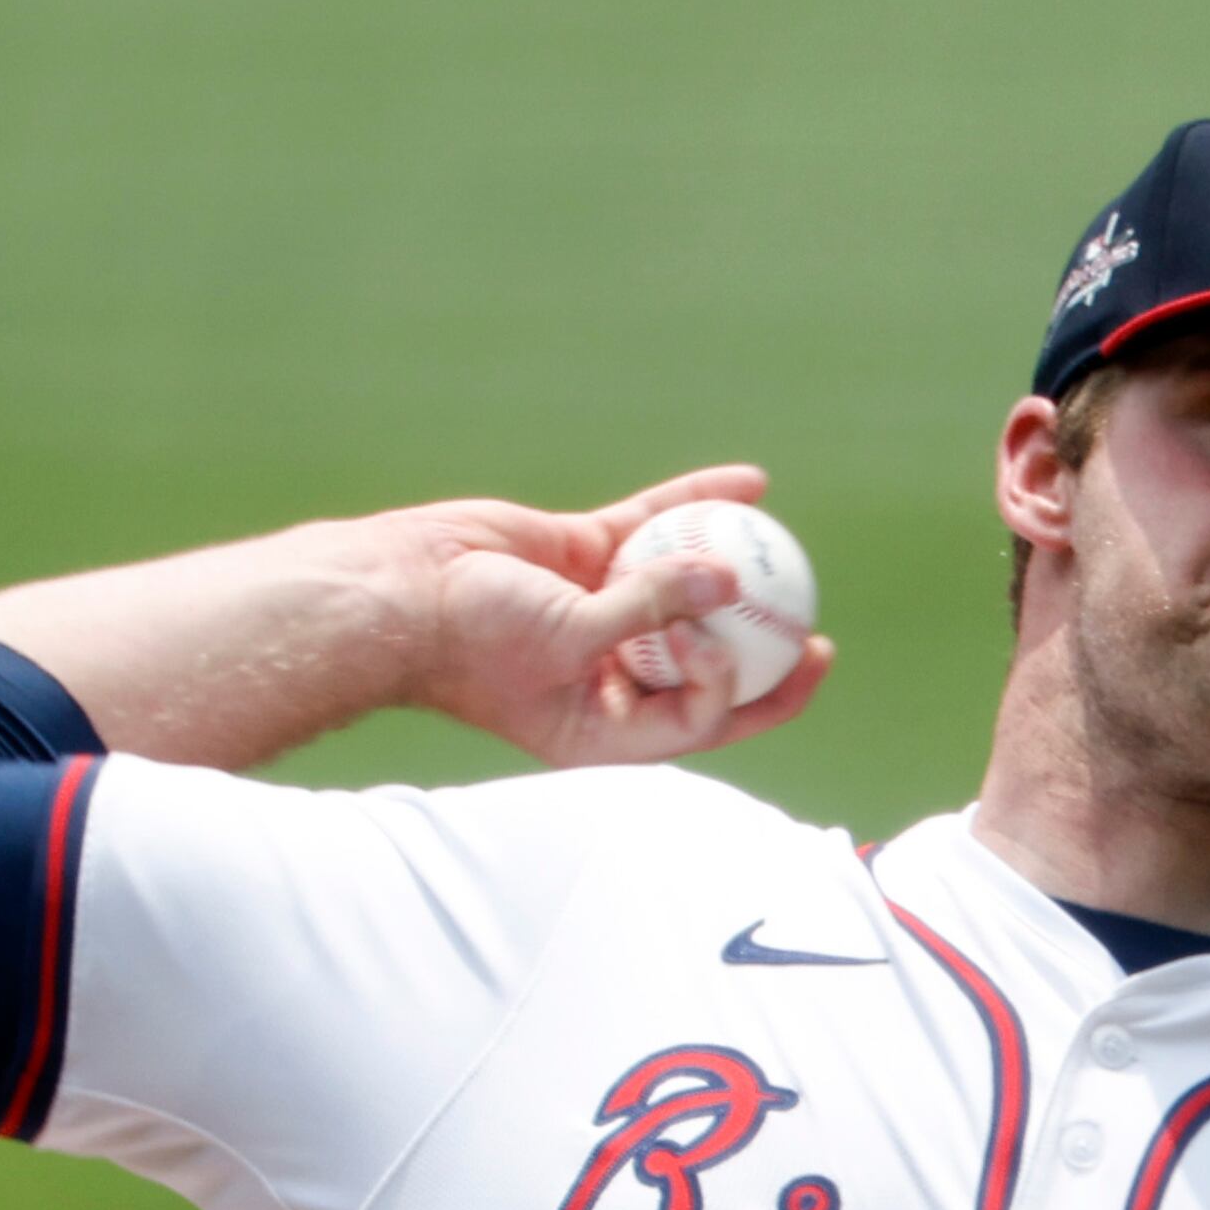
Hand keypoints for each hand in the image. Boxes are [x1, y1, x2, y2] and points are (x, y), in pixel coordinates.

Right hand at [394, 468, 835, 767]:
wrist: (397, 590)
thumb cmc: (474, 639)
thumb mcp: (568, 636)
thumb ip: (649, 609)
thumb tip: (726, 582)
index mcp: (605, 727)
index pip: (695, 719)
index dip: (737, 692)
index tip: (743, 650)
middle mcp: (610, 676)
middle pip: (704, 666)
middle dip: (761, 651)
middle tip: (812, 630)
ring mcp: (601, 614)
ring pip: (685, 592)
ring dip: (735, 571)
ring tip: (788, 552)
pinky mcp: (587, 556)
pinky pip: (653, 530)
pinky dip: (696, 506)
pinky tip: (749, 482)